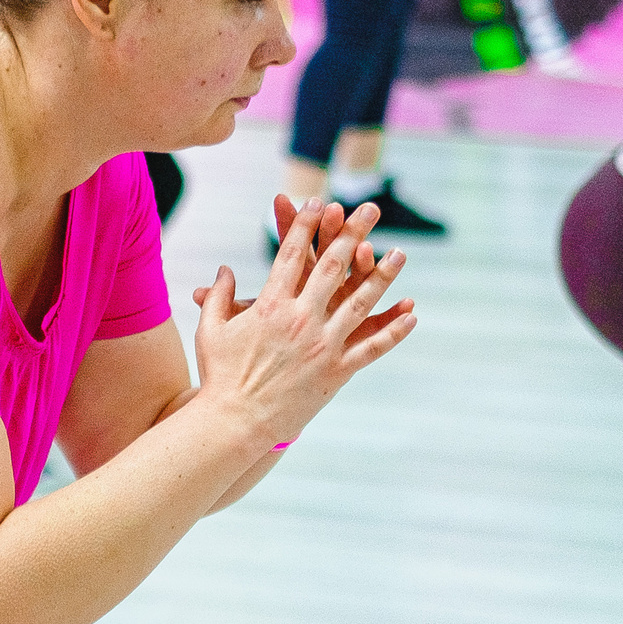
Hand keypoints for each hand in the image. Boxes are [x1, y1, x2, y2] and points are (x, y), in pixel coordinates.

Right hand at [186, 198, 415, 446]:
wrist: (235, 422)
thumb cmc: (220, 375)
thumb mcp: (211, 330)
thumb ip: (218, 295)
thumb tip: (224, 269)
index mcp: (270, 304)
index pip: (291, 254)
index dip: (306, 224)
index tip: (319, 201)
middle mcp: (301, 318)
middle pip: (332, 266)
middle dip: (352, 232)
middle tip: (370, 209)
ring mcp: (322, 345)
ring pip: (360, 302)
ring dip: (382, 275)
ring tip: (400, 253)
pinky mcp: (336, 372)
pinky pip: (372, 347)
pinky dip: (393, 331)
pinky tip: (411, 314)